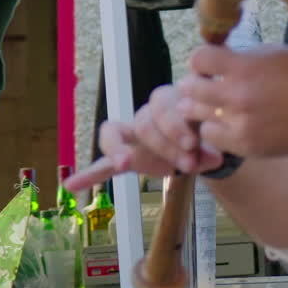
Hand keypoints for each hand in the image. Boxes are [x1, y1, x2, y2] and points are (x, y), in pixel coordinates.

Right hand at [66, 83, 223, 191]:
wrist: (203, 145)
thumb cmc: (206, 132)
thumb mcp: (213, 136)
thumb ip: (212, 146)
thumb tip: (215, 159)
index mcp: (168, 101)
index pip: (163, 107)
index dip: (176, 125)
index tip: (193, 145)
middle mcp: (146, 113)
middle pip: (144, 122)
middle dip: (165, 144)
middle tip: (188, 164)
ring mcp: (132, 135)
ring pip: (116, 133)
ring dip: (122, 151)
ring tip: (124, 163)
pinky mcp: (125, 156)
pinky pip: (102, 162)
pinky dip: (88, 174)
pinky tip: (71, 185)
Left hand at [178, 42, 287, 158]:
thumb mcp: (276, 54)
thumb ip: (242, 55)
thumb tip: (215, 55)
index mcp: (246, 67)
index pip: (198, 58)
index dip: (201, 60)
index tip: (209, 65)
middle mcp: (238, 95)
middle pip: (190, 87)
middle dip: (196, 83)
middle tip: (206, 85)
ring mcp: (239, 122)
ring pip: (194, 112)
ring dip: (201, 107)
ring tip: (214, 104)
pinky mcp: (243, 144)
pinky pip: (209, 134)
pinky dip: (214, 127)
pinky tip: (228, 122)